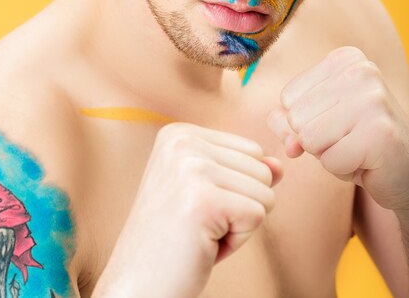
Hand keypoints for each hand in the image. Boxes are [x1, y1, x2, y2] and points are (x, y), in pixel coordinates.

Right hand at [92, 122, 281, 297]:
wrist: (136, 285)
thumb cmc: (173, 241)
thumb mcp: (209, 194)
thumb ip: (244, 171)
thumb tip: (279, 164)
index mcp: (179, 133)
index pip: (251, 151)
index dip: (235, 188)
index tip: (197, 206)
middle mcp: (182, 141)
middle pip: (262, 168)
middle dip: (240, 205)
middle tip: (198, 223)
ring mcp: (191, 168)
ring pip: (265, 192)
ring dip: (239, 224)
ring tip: (199, 233)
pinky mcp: (204, 200)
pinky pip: (257, 215)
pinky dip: (236, 241)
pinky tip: (202, 245)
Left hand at [267, 46, 408, 211]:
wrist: (405, 168)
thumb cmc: (356, 140)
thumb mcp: (316, 121)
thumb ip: (287, 119)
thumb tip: (278, 124)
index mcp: (343, 59)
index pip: (288, 97)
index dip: (305, 121)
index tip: (337, 123)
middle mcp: (361, 71)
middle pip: (297, 118)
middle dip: (316, 141)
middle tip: (348, 140)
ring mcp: (373, 100)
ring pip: (310, 140)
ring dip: (328, 155)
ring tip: (355, 149)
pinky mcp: (380, 133)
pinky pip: (330, 161)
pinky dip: (343, 170)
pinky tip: (366, 162)